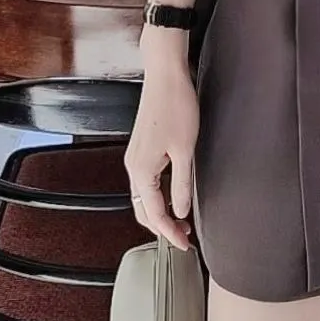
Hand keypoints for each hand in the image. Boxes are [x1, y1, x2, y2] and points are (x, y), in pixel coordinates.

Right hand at [124, 38, 198, 250]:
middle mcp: (133, 166)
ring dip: (160, 212)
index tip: (185, 245)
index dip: (170, 233)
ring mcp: (135, 157)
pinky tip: (172, 197)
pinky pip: (145, 182)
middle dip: (162, 227)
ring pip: (143, 196)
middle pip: (142, 209)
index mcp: (142, 170)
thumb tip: (182, 210)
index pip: (154, 213)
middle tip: (184, 238)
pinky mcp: (141, 148)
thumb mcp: (186, 150)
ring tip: (181, 221)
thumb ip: (183, 184)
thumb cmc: (175, 107)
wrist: (165, 76)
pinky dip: (157, 196)